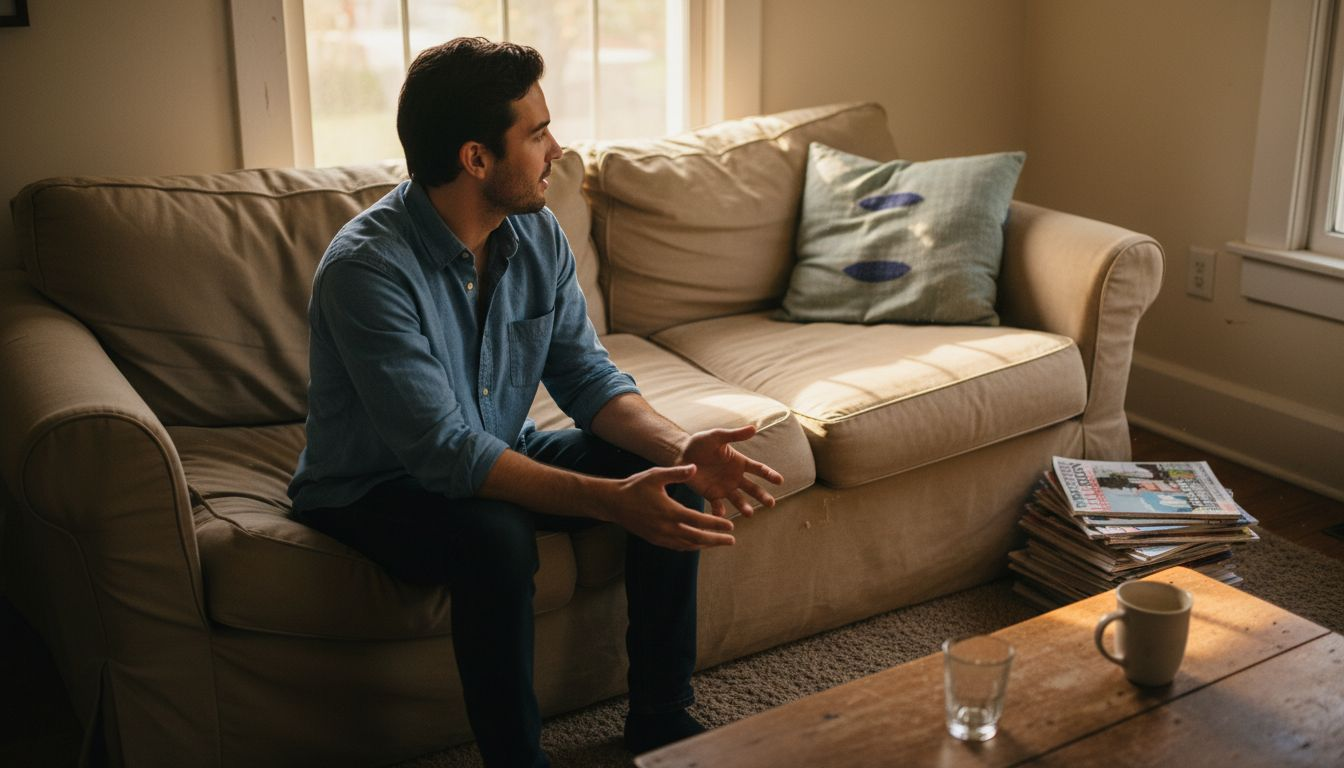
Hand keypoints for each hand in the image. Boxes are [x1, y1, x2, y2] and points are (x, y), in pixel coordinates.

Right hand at [604, 465, 737, 549]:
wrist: (614, 503)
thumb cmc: (635, 486)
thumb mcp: (656, 475)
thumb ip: (677, 473)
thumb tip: (695, 468)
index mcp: (670, 511)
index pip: (699, 521)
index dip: (716, 524)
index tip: (731, 525)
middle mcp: (667, 527)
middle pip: (697, 537)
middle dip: (716, 540)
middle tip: (732, 540)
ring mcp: (660, 536)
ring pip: (687, 544)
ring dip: (704, 545)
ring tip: (718, 543)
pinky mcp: (655, 540)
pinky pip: (676, 546)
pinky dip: (690, 546)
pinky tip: (697, 544)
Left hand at [676, 425, 783, 518]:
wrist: (681, 454)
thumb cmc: (701, 442)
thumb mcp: (717, 436)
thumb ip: (734, 435)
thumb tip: (753, 428)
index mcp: (740, 463)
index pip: (759, 469)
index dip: (770, 475)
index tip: (779, 480)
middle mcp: (735, 477)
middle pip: (753, 488)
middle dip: (762, 496)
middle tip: (771, 503)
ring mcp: (724, 488)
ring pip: (739, 500)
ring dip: (745, 507)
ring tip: (749, 513)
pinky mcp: (712, 495)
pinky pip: (718, 505)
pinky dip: (720, 511)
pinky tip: (721, 513)